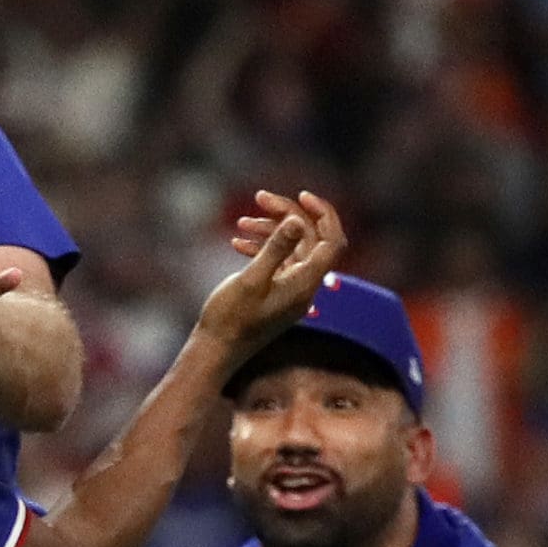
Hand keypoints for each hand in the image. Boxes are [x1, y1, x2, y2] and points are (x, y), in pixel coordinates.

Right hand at [198, 190, 347, 356]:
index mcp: (306, 283)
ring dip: (270, 231)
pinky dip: (262, 248)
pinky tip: (237, 243)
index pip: (331, 241)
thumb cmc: (230, 318)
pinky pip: (278, 263)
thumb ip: (276, 249)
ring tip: (242, 222)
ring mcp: (291, 291)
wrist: (216, 351)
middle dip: (287, 216)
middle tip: (260, 199)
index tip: (299, 196)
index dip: (322, 214)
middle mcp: (304, 286)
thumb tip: (297, 221)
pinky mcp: (276, 294)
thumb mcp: (251, 280)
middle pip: (309, 240)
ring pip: (291, 250)